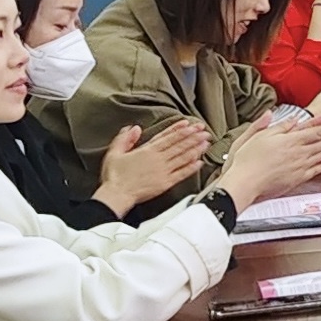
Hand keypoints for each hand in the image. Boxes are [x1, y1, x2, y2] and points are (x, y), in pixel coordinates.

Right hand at [96, 115, 210, 216]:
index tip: (190, 125)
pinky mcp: (166, 183)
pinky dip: (191, 168)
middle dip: (193, 136)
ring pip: (183, 157)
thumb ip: (125, 139)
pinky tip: (199, 163)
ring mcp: (163, 171)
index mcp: (147, 151)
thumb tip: (133, 128)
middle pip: (179, 145)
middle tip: (204, 130)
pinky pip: (182, 174)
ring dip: (196, 149)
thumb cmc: (114, 176)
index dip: (180, 130)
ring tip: (206, 143)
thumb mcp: (114, 153)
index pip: (167, 137)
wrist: (117, 195)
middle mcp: (158, 159)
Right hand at [217, 110, 320, 209]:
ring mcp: (300, 165)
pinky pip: (319, 167)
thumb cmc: (245, 161)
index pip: (315, 128)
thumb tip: (287, 118)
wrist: (243, 184)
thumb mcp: (255, 136)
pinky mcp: (299, 177)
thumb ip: (274, 126)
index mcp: (288, 140)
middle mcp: (298, 152)